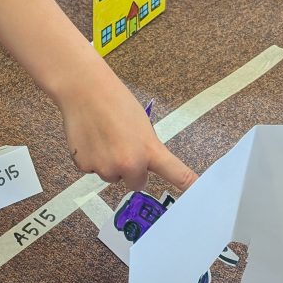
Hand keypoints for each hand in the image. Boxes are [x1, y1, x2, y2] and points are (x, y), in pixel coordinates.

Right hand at [61, 76, 197, 191]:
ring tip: (101, 137)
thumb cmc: (115, 100)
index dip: (187, 185)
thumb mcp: (141, 125)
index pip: (175, 173)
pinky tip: (89, 138)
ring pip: (111, 176)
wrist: (84, 90)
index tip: (198, 192)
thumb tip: (142, 163)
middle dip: (130, 170)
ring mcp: (105, 167)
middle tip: (121, 146)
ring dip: (109, 163)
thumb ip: (146, 148)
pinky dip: (90, 158)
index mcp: (149, 150)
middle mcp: (129, 164)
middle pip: (135, 183)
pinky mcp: (84, 166)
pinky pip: (92, 169)